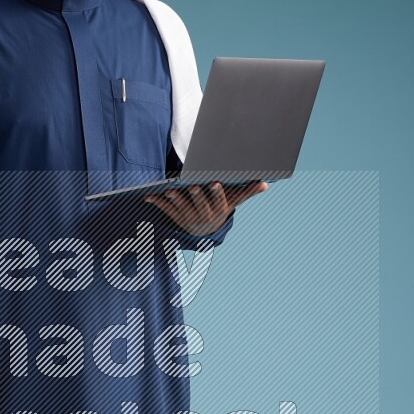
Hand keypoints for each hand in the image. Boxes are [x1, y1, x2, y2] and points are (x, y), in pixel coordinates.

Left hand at [143, 180, 267, 236]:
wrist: (205, 231)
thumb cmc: (219, 208)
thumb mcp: (233, 202)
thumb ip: (247, 192)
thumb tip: (265, 184)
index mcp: (218, 210)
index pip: (218, 201)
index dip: (216, 193)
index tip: (214, 183)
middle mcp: (204, 216)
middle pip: (200, 205)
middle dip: (196, 196)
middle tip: (191, 185)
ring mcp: (189, 218)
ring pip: (182, 208)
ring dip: (175, 199)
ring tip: (169, 190)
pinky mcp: (176, 218)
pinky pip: (166, 210)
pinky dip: (157, 203)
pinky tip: (148, 196)